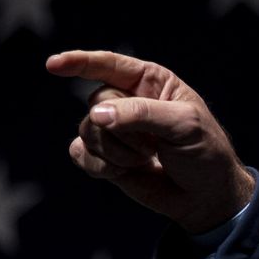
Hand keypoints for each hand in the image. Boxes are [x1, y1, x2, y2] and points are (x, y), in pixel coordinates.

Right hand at [46, 49, 256, 234]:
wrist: (206, 197)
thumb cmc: (204, 153)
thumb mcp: (184, 125)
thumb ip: (141, 113)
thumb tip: (96, 114)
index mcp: (150, 81)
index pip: (108, 65)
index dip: (79, 62)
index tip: (53, 65)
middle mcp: (127, 100)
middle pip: (97, 103)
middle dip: (124, 130)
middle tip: (155, 146)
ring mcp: (113, 129)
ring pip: (87, 130)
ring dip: (117, 151)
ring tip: (146, 159)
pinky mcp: (103, 156)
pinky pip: (79, 153)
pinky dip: (99, 165)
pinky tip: (123, 172)